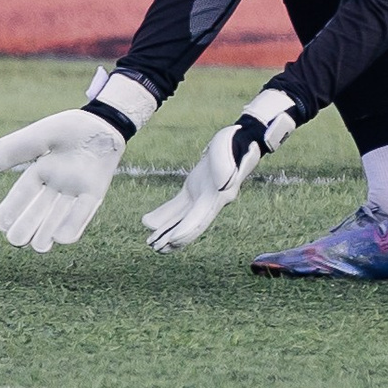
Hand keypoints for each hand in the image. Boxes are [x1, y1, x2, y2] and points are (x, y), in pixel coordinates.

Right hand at [0, 71, 157, 251]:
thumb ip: (18, 146)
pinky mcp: (94, 191)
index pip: (21, 196)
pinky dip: (73, 224)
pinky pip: (83, 211)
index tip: (0, 223)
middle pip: (37, 212)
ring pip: (57, 217)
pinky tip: (61, 238)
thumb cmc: (72, 128)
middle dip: (26, 227)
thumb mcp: (41, 134)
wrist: (105, 121)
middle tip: (17, 240)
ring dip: (47, 232)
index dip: (10, 209)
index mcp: (40, 173)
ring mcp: (75, 191)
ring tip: (39, 245)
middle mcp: (55, 186)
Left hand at [141, 89, 297, 252]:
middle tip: (156, 249)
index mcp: (218, 196)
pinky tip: (148, 222)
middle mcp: (211, 201)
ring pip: (181, 218)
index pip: (201, 218)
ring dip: (166, 231)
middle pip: (190, 225)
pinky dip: (164, 216)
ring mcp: (201, 196)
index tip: (172, 241)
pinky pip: (177, 206)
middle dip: (173, 238)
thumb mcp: (230, 150)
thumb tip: (224, 186)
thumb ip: (227, 168)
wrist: (238, 137)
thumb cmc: (234, 142)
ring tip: (150, 242)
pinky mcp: (194, 188)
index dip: (187, 231)